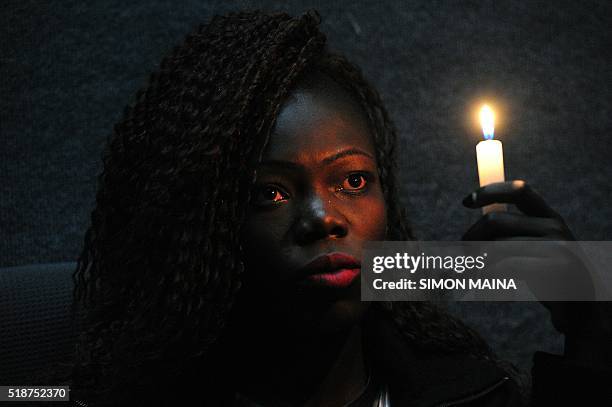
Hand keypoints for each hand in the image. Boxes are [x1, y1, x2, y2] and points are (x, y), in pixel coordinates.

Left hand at [462, 180, 611, 367]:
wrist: (585, 311)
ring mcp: (558, 247)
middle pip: (495, 220)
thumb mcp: (536, 248)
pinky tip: (479, 284)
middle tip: (461, 257)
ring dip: (473, 263)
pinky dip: (486, 275)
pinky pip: (506, 266)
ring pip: (495, 247)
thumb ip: (513, 232)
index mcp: (549, 217)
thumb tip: (471, 226)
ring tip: (465, 275)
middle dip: (471, 237)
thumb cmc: (551, 278)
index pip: (519, 190)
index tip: (466, 202)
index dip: (490, 191)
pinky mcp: (555, 269)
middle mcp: (555, 227)